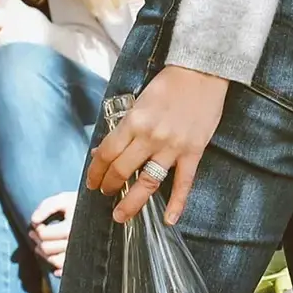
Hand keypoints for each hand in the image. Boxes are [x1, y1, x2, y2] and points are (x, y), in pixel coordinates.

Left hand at [29, 190, 76, 276]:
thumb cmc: (81, 204)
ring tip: (40, 245)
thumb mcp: (63, 199)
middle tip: (33, 234)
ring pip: (54, 261)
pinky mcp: (83, 260)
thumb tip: (33, 220)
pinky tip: (54, 262)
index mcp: (70, 228)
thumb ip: (46, 206)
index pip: (44, 234)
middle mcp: (75, 243)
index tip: (36, 223)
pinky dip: (58, 270)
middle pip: (47, 248)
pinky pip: (67, 270)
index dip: (37, 229)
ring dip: (44, 254)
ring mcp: (79, 254)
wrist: (102, 211)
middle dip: (37, 241)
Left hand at [86, 65, 227, 224]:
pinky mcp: (193, 152)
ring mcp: (172, 147)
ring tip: (121, 215)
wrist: (201, 73)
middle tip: (104, 194)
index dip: (96, 170)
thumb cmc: (168, 84)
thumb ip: (125, 126)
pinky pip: (183, 184)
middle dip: (109, 185)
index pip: (107, 152)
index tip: (91, 181)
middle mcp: (150, 137)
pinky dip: (176, 204)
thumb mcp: (139, 101)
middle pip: (122, 170)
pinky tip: (168, 219)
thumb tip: (107, 148)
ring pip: (148, 182)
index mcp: (133, 121)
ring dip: (132, 202)